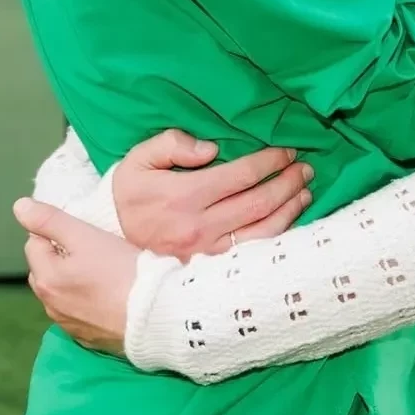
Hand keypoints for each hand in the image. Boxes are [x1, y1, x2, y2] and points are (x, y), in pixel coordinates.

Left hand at [15, 197, 138, 355]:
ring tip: (102, 270)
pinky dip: (86, 301)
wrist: (152, 313)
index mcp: (44, 279)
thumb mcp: (84, 235)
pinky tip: (107, 294)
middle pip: (45, 269)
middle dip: (60, 255)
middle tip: (92, 247)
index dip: (56, 231)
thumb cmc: (118, 269)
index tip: (83, 231)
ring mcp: (69, 324)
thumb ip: (49, 219)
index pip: (34, 242)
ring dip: (72, 279)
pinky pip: (78, 311)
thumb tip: (19, 207)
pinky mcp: (88, 337)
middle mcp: (50, 306)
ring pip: (61, 291)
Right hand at [112, 130, 312, 261]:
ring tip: (305, 192)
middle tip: (305, 168)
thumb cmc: (128, 195)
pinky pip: (252, 253)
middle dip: (286, 182)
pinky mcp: (209, 270)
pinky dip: (276, 237)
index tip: (286, 151)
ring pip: (261, 231)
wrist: (108, 242)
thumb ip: (171, 145)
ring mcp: (207, 252)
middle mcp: (199, 226)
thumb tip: (209, 148)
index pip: (239, 175)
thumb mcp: (139, 160)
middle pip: (257, 202)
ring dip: (289, 209)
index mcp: (184, 195)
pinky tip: (289, 222)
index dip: (268, 162)